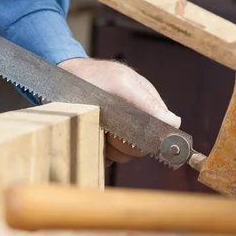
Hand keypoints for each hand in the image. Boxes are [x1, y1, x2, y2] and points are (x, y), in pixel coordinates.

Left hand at [58, 57, 180, 166]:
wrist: (61, 79)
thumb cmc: (92, 77)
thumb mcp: (121, 84)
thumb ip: (147, 102)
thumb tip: (174, 122)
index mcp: (146, 105)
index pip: (162, 133)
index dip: (151, 138)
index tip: (135, 136)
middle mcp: (135, 121)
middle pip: (142, 149)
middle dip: (125, 143)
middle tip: (109, 130)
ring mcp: (117, 133)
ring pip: (124, 156)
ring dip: (110, 147)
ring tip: (97, 130)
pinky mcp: (101, 142)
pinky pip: (106, 159)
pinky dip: (98, 152)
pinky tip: (90, 136)